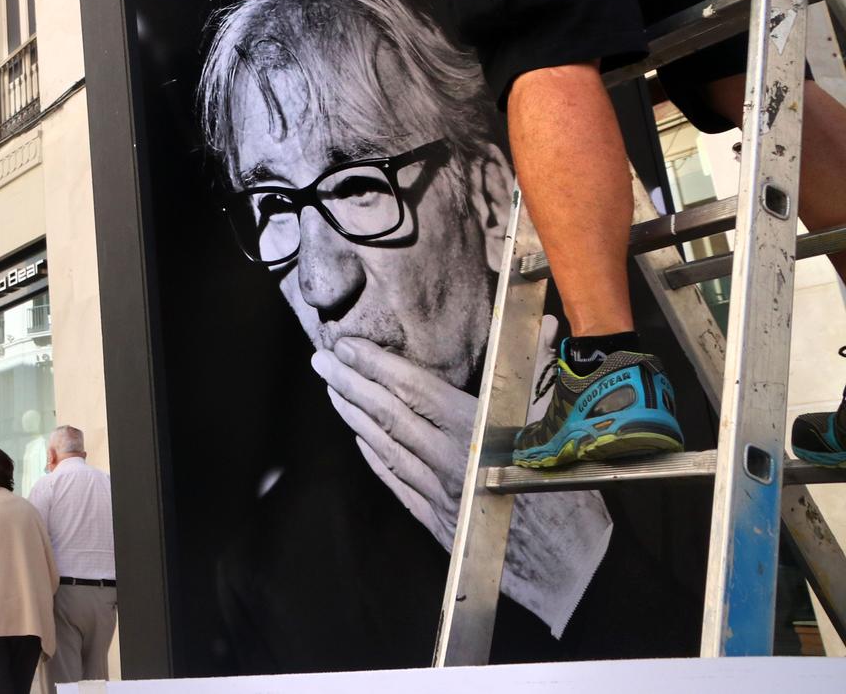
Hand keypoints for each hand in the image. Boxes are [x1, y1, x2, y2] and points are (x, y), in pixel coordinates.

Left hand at [315, 331, 612, 637]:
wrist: (575, 572)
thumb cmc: (574, 493)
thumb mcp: (562, 426)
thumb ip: (539, 371)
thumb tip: (543, 324)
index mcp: (478, 431)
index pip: (415, 388)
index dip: (377, 364)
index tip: (348, 345)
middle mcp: (449, 460)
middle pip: (389, 414)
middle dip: (350, 384)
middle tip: (321, 360)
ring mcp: (438, 493)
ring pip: (386, 446)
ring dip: (354, 415)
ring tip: (331, 389)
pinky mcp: (436, 521)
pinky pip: (396, 482)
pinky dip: (374, 456)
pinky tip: (360, 438)